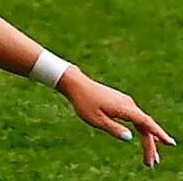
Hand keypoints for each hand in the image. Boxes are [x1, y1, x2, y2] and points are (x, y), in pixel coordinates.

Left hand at [58, 66, 175, 167]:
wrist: (75, 83)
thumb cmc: (83, 102)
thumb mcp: (96, 119)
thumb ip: (113, 128)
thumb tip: (130, 138)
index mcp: (124, 108)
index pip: (146, 123)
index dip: (159, 134)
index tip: (171, 143)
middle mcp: (128, 104)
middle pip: (145, 126)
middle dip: (150, 145)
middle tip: (152, 163)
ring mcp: (125, 102)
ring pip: (141, 123)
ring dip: (147, 139)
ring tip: (151, 157)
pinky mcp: (120, 102)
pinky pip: (136, 118)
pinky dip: (141, 129)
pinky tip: (145, 136)